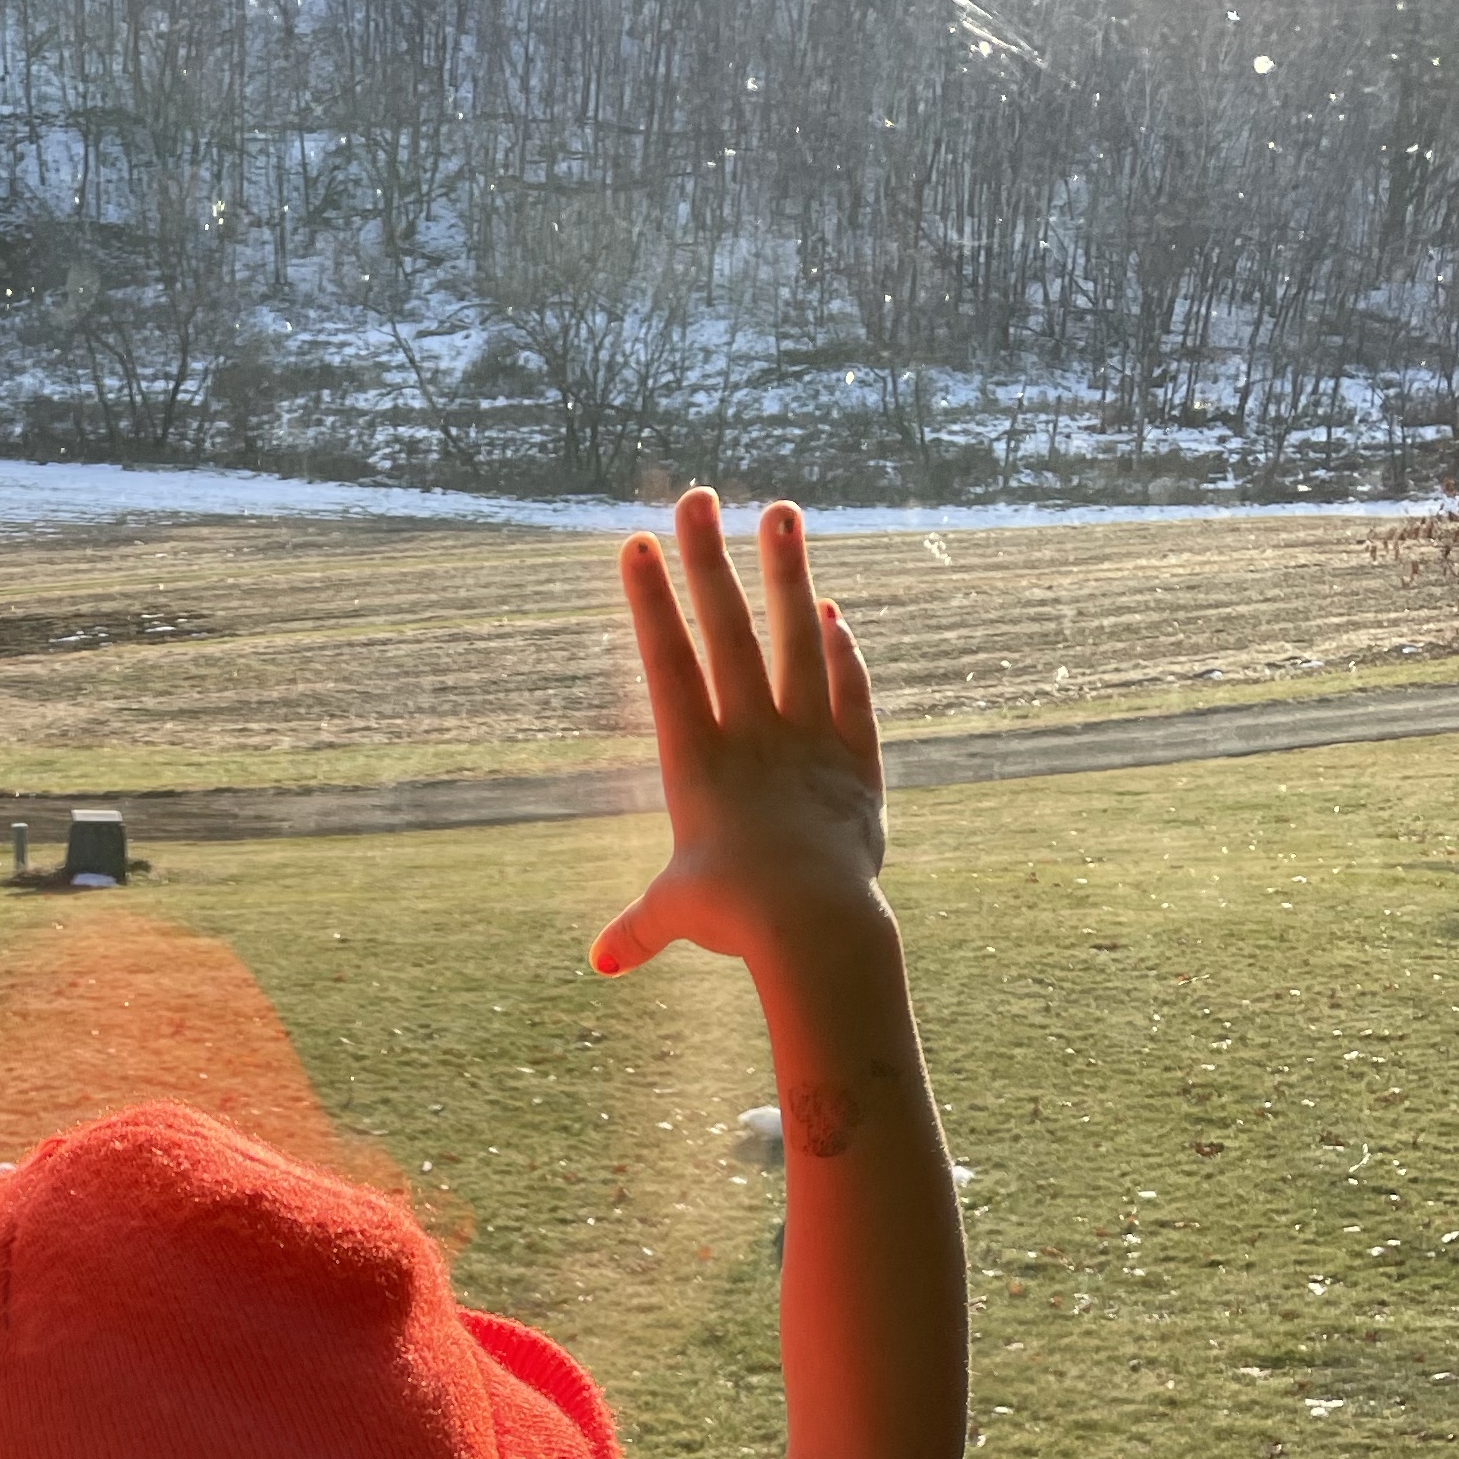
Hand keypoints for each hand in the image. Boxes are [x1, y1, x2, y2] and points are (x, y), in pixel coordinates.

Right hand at [591, 490, 885, 978]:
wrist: (815, 923)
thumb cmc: (734, 920)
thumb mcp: (676, 915)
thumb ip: (640, 928)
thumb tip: (602, 962)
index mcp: (695, 761)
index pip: (667, 664)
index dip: (650, 603)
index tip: (636, 544)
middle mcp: (750, 734)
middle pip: (727, 631)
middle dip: (706, 560)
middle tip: (695, 496)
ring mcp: (807, 739)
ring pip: (796, 640)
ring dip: (787, 573)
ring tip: (780, 512)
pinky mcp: (855, 760)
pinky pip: (849, 692)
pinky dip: (842, 653)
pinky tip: (832, 614)